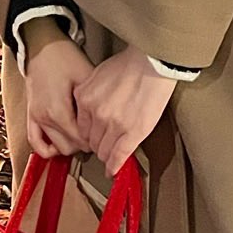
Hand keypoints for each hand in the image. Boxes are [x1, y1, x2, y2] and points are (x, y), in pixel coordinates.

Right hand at [22, 24, 94, 158]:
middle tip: (96, 133)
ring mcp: (36, 117)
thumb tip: (111, 119)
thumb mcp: (86, 76)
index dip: (96, 139)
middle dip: (84, 144)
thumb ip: (95, 102)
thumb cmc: (64, 57)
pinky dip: (47, 148)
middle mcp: (45, 117)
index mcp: (58, 110)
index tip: (105, 134)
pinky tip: (59, 145)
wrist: (42, 45)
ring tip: (81, 135)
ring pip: (55, 147)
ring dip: (69, 145)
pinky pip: (35, 141)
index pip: (80, 140)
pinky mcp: (31, 114)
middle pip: (69, 147)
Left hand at [72, 49, 177, 173]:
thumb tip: (88, 109)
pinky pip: (118, 156)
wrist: (151, 62)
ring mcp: (113, 125)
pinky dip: (114, 167)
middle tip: (105, 145)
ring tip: (111, 156)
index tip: (94, 136)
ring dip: (107, 155)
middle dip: (97, 144)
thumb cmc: (129, 64)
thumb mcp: (98, 75)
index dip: (89, 133)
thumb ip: (90, 94)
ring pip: (103, 151)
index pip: (81, 127)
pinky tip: (113, 171)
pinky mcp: (132, 133)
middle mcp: (96, 113)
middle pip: (91, 141)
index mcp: (85, 98)